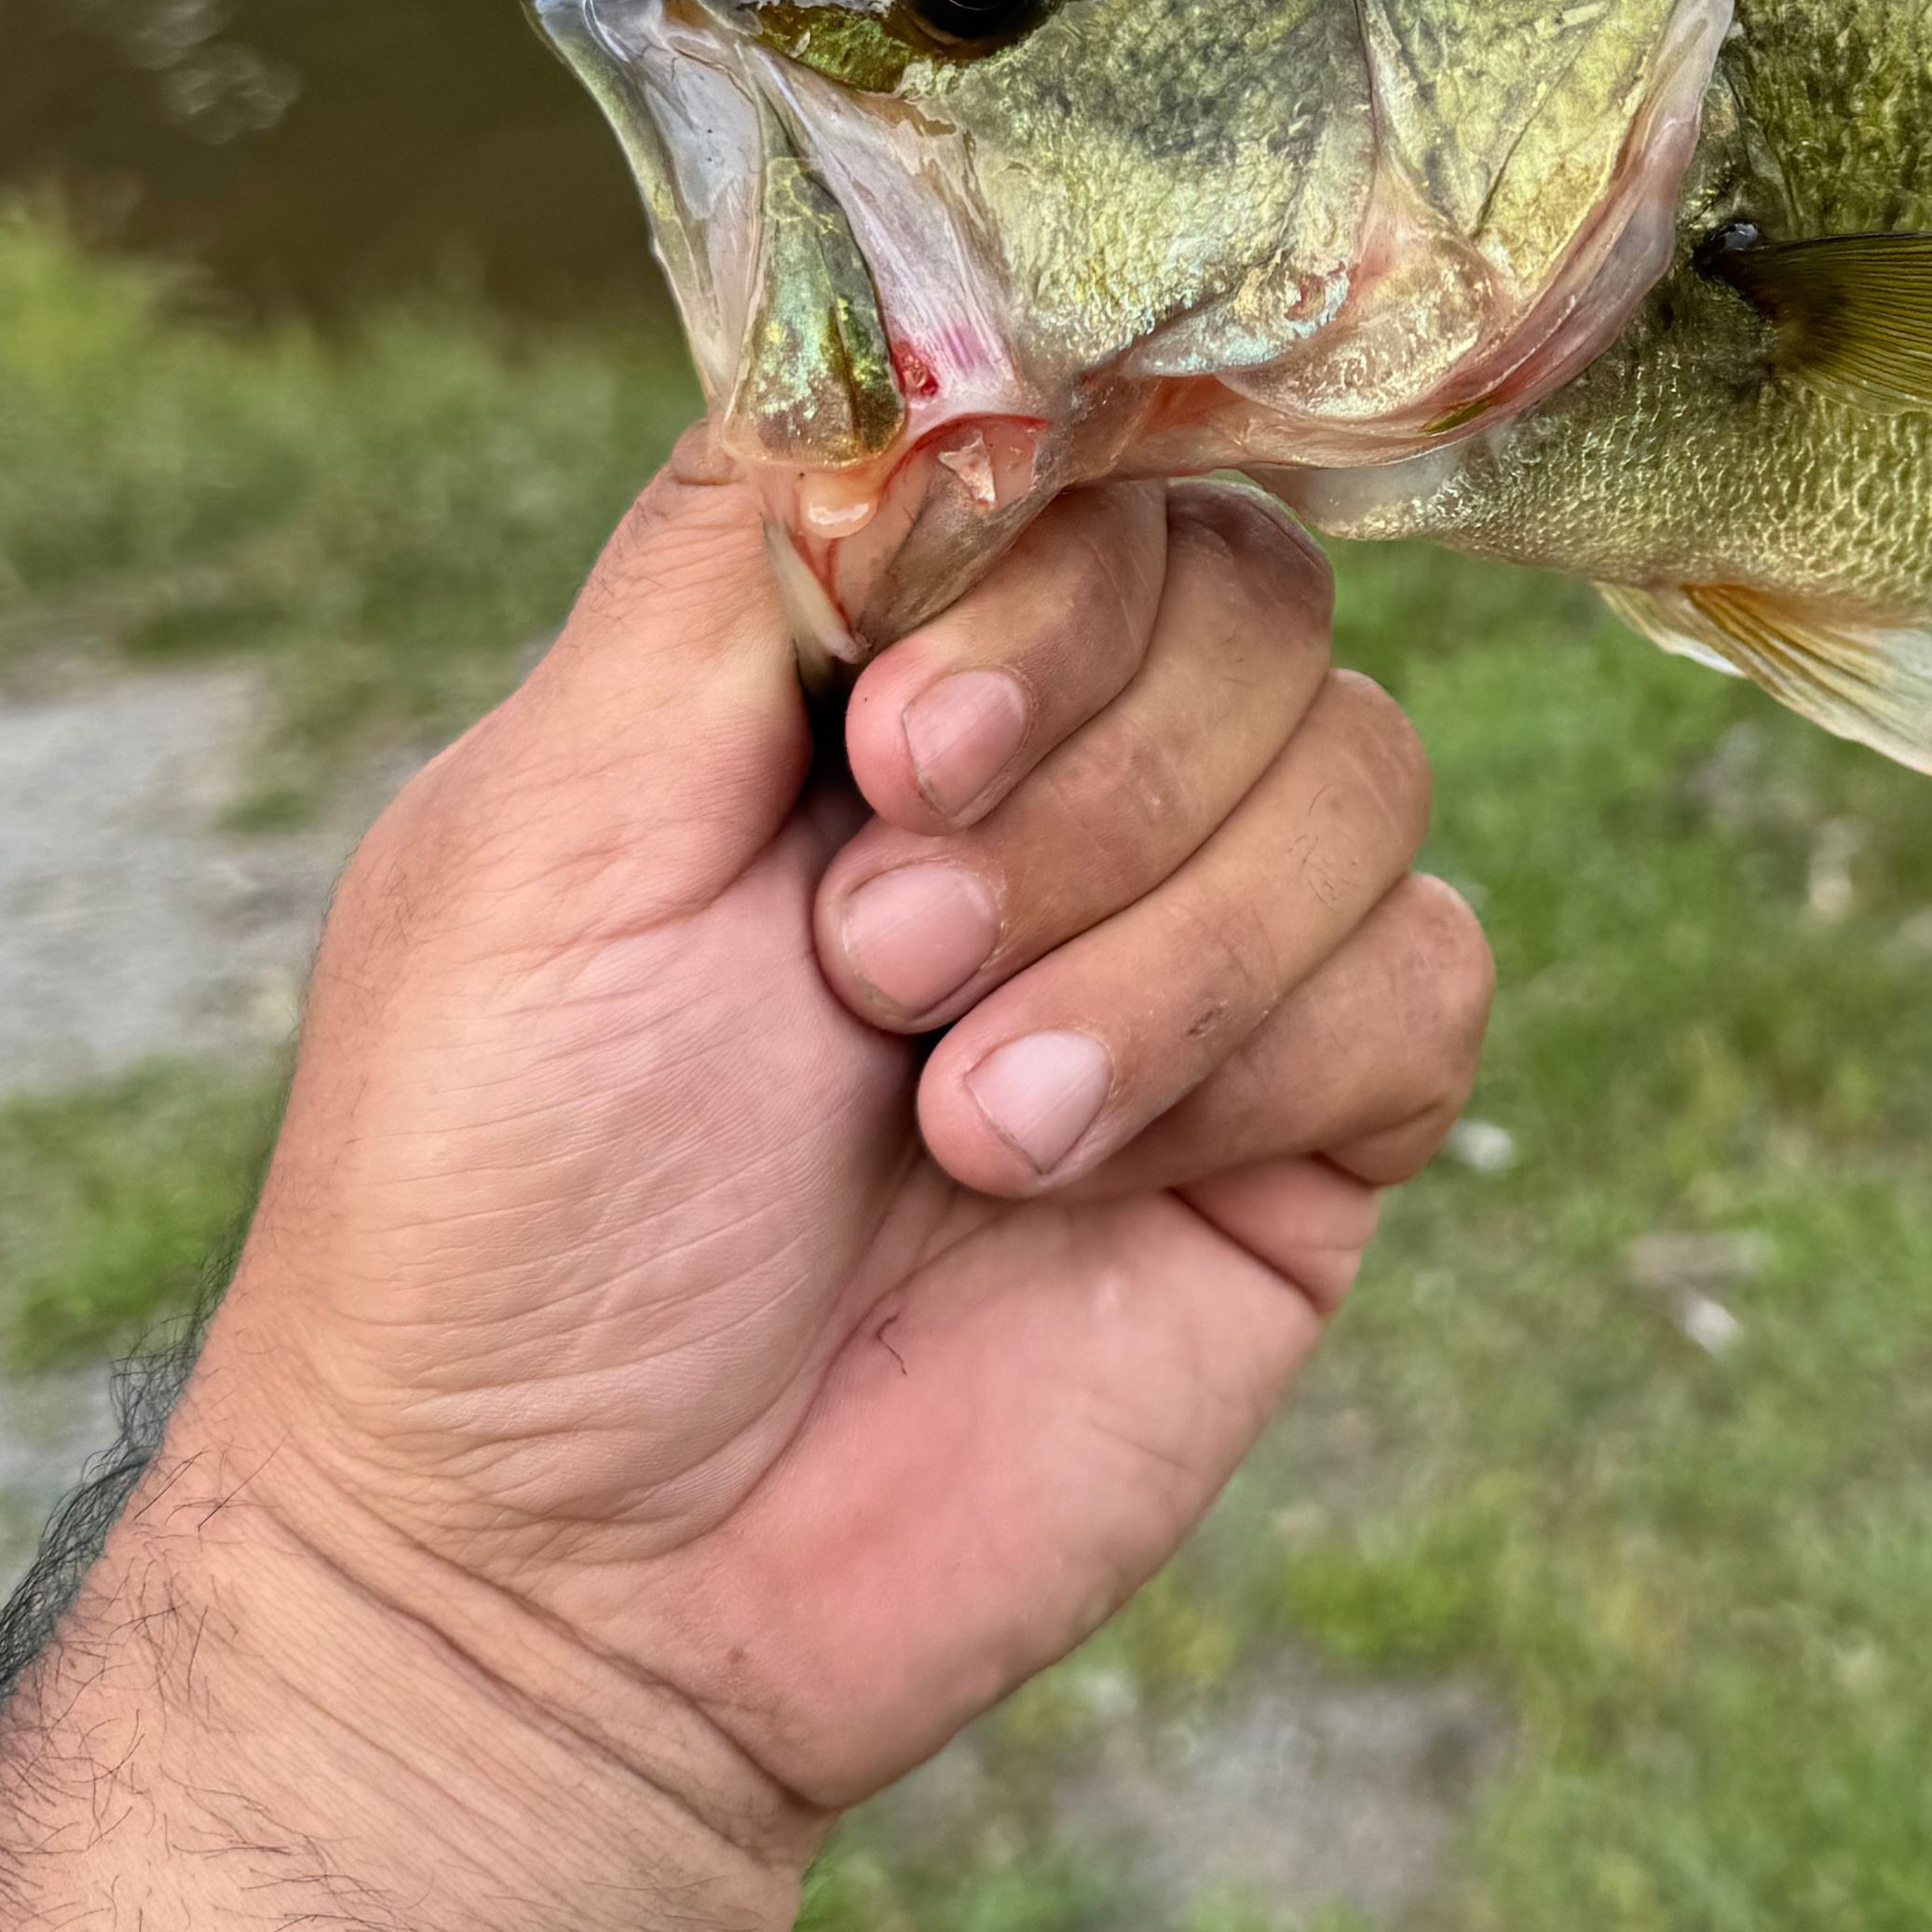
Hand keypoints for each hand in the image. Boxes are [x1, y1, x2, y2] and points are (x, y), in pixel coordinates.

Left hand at [188, 447, 1490, 1850]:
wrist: (579, 1595)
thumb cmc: (500, 1206)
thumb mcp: (542, 825)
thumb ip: (733, 550)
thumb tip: (924, 336)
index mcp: (860, 668)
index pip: (1079, 458)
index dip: (1040, 567)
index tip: (895, 740)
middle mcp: (1054, 776)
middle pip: (1252, 591)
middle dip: (1085, 782)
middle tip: (875, 962)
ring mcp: (1197, 945)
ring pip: (1366, 772)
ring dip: (1155, 951)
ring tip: (955, 1127)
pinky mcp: (1311, 1128)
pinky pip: (1431, 978)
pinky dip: (1260, 1067)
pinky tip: (1078, 1186)